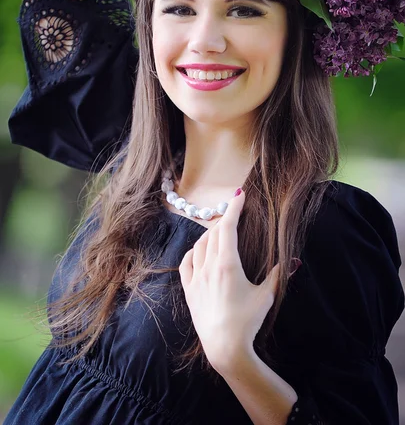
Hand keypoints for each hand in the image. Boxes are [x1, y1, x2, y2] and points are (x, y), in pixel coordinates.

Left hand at [178, 189, 279, 372]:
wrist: (224, 347)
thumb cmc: (247, 321)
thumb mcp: (266, 296)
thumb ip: (278, 275)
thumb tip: (293, 260)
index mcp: (227, 263)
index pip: (228, 226)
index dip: (234, 208)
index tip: (239, 195)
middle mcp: (208, 266)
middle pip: (214, 233)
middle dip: (225, 219)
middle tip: (235, 212)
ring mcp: (196, 277)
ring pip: (200, 245)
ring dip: (210, 234)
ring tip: (220, 231)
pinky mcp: (189, 290)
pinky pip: (186, 262)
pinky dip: (193, 251)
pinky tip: (199, 250)